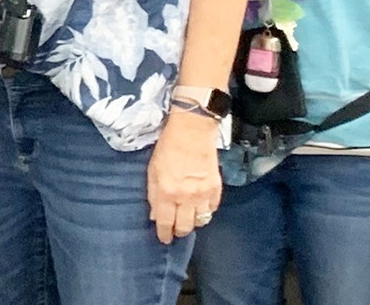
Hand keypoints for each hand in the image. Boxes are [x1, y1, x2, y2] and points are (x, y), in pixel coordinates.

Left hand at [147, 114, 220, 243]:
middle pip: (186, 227)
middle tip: (176, 230)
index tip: (164, 239)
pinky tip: (200, 207)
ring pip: (201, 221)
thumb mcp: (152, 171)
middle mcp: (187, 197)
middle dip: (180, 231)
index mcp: (168, 192)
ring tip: (188, 218)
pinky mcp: (216, 187)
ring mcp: (204, 193)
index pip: (166, 223)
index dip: (164, 234)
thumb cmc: (168, 148)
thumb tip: (156, 216)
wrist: (192, 131)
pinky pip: (213, 209)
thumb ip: (154, 195)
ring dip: (193, 222)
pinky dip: (206, 211)